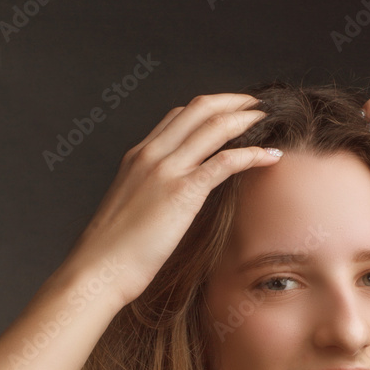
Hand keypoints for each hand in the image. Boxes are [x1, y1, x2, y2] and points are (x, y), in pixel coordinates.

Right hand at [63, 94, 280, 307]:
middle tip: (256, 104)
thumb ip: (149, 196)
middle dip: (232, 101)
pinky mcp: (182, 192)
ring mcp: (166, 170)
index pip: (177, 116)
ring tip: (268, 119)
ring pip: (213, 127)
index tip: (230, 112)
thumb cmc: (112, 252)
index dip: (209, 109)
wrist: (99, 268)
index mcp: (138, 156)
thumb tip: (167, 207)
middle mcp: (152, 154)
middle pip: (198, 109)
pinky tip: (270, 156)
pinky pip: (224, 162)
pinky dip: (251, 154)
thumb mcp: (130, 211)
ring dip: (245, 119)